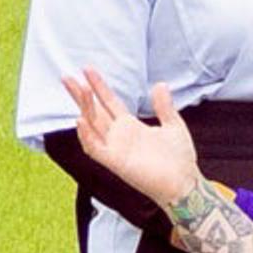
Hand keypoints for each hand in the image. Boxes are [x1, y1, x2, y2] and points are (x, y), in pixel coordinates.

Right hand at [64, 70, 201, 208]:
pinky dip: (86, 136)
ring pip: (92, 125)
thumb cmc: (179, 159)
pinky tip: (80, 120)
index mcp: (130, 126)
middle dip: (81, 95)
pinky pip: (95, 148)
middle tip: (67, 77)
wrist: (184, 183)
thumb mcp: (173, 125)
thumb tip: (160, 84)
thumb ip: (164, 106)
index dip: (98, 86)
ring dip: (83, 108)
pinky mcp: (115, 162)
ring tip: (77, 89)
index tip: (87, 69)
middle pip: (94, 111)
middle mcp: (119, 136)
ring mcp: (115, 149)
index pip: (108, 102)